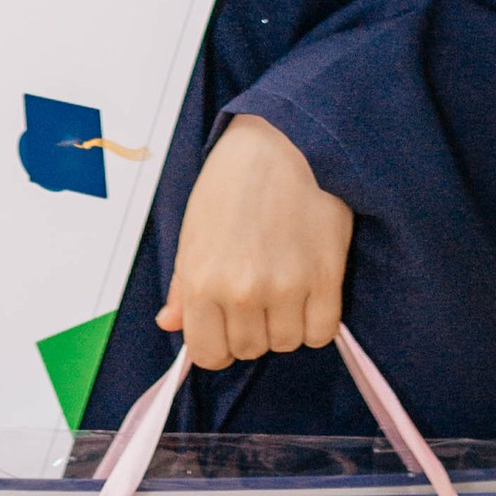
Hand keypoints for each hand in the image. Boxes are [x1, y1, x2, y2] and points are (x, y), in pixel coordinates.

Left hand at [160, 115, 353, 368]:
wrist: (285, 141)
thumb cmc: (234, 179)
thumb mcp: (193, 229)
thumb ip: (182, 284)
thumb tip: (170, 324)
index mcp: (201, 280)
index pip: (207, 354)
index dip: (217, 346)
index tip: (225, 329)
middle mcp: (240, 292)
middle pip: (249, 350)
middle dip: (250, 330)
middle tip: (256, 294)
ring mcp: (285, 288)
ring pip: (286, 344)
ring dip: (284, 325)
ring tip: (284, 287)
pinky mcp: (325, 278)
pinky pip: (322, 333)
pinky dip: (316, 322)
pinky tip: (309, 293)